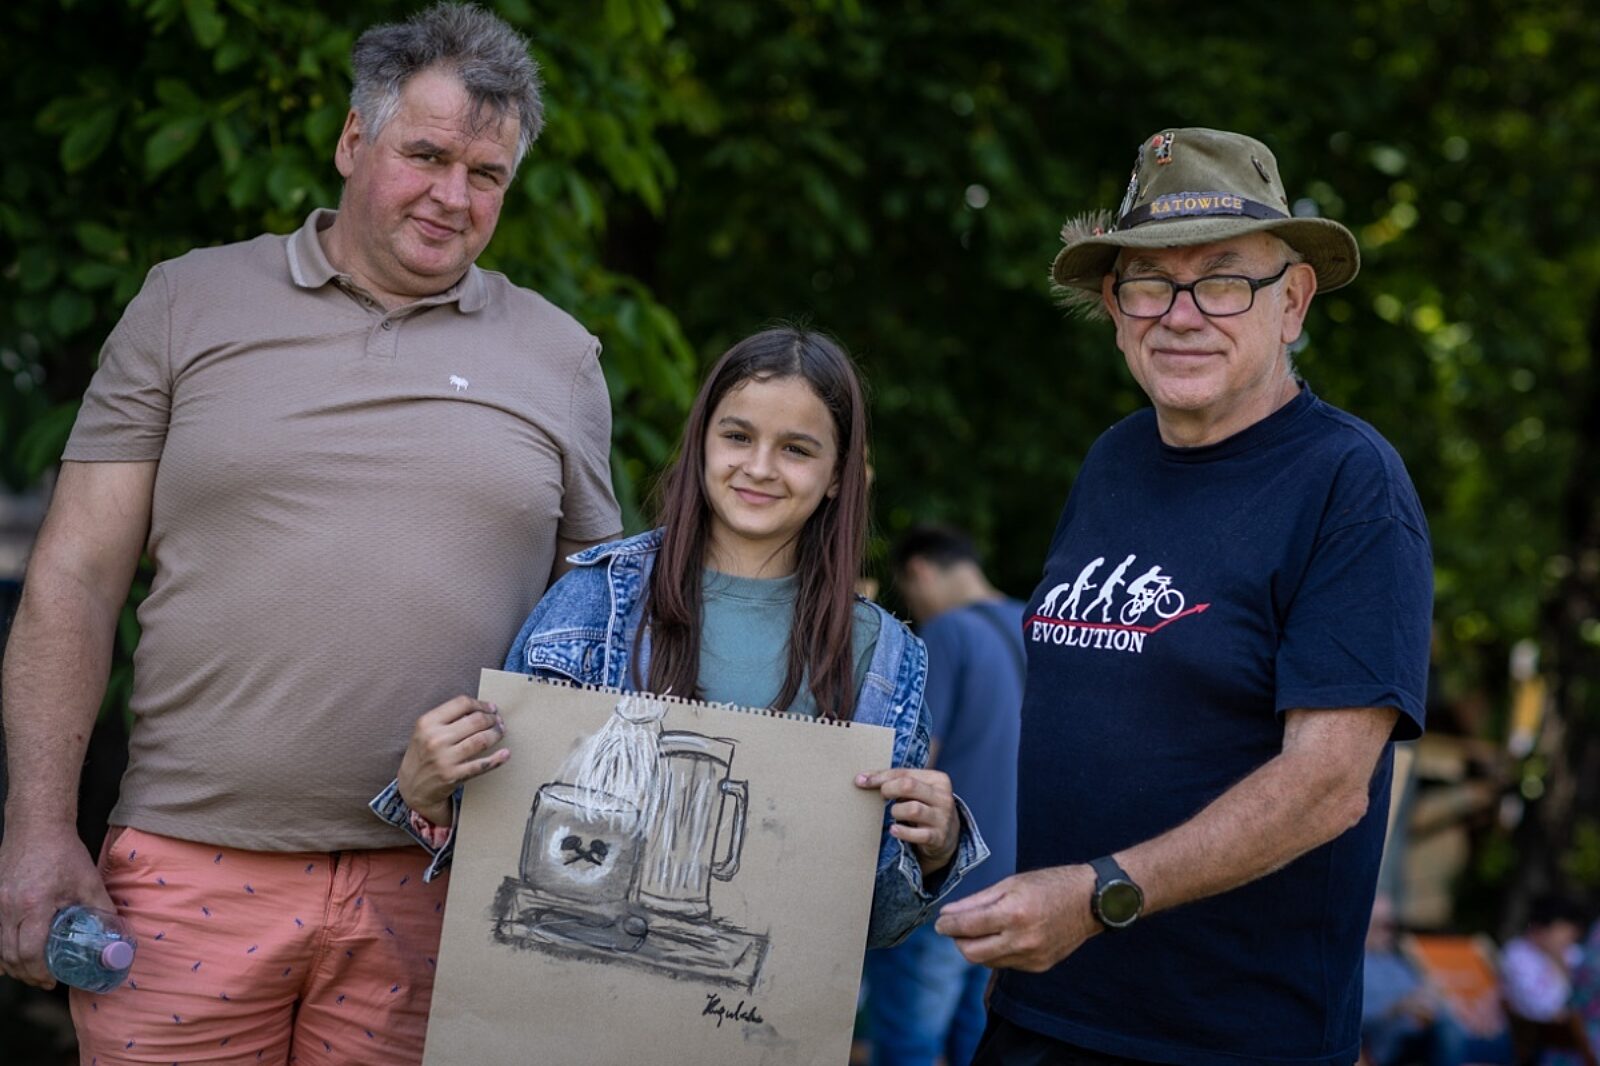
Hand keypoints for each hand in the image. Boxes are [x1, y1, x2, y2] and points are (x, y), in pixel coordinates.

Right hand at [0, 822, 113, 987]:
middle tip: (43, 980)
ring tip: (29, 971)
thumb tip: (115, 934)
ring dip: (11, 964)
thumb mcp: (89, 881)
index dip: (39, 972)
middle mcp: (8, 907)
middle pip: (9, 955)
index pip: (30, 952)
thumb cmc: (63, 852)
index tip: (52, 980)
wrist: (36, 827)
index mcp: (34, 905)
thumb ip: (102, 909)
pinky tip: (9, 957)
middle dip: (25, 974)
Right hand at [397, 697, 507, 825]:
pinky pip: (482, 765)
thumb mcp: (426, 731)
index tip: (491, 708)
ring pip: (481, 740)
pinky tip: (505, 753)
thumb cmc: (423, 754)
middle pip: (475, 720)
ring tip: (501, 732)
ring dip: (497, 734)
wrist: (411, 787)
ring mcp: (444, 758)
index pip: (462, 703)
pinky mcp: (453, 776)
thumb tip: (480, 709)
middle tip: (498, 721)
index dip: (481, 704)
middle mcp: (435, 739)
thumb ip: (447, 718)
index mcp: (427, 722)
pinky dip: (497, 759)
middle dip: (492, 719)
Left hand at [855, 768, 957, 877]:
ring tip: (894, 814)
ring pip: (913, 809)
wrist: (948, 837)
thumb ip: (894, 781)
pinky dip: (902, 832)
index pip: (905, 773)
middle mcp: (943, 797)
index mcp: (938, 780)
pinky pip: (918, 834)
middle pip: (909, 786)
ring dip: (896, 811)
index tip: (862, 781)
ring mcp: (942, 818)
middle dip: (889, 789)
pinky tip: (894, 830)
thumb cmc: (924, 806)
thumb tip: (861, 778)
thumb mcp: (916, 791)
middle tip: (882, 797)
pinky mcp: (938, 837)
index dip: (880, 777)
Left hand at [934, 865, 1096, 971]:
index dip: (947, 926)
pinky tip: (1002, 936)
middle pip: (972, 953)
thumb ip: (976, 901)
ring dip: (976, 948)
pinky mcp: (1039, 966)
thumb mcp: (1010, 883)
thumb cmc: (1050, 884)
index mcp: (1013, 913)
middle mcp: (1022, 940)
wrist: (1090, 901)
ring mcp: (1032, 957)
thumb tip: (948, 914)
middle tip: (954, 928)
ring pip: (987, 962)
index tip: (939, 923)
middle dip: (957, 941)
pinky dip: (997, 952)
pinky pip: (1006, 964)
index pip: (967, 927)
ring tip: (978, 929)